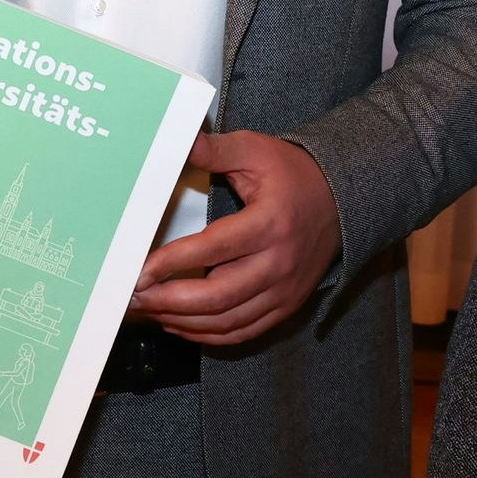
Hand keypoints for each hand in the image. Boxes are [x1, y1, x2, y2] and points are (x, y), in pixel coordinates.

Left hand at [134, 131, 340, 347]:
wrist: (342, 200)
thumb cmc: (293, 174)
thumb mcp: (256, 151)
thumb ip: (216, 150)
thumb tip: (180, 142)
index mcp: (270, 224)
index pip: (215, 249)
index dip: (174, 262)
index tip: (140, 272)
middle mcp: (279, 263)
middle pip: (218, 296)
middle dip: (169, 301)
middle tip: (134, 298)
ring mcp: (284, 291)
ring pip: (226, 322)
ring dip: (183, 322)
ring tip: (150, 311)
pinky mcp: (286, 306)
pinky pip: (243, 332)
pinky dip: (208, 335)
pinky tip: (180, 325)